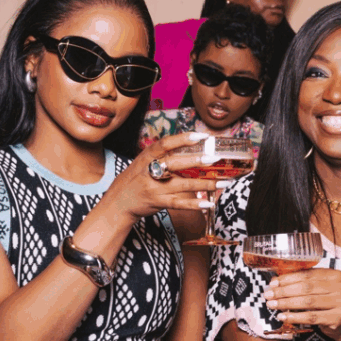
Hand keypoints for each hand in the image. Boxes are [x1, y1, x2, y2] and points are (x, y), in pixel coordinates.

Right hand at [97, 132, 221, 221]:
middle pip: (175, 163)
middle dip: (196, 160)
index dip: (183, 138)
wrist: (117, 203)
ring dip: (205, 184)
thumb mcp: (143, 163)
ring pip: (183, 185)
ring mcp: (154, 188)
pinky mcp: (157, 203)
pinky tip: (209, 203)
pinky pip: (179, 204)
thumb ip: (162, 156)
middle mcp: (149, 171)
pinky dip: (195, 204)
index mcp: (146, 157)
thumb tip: (188, 147)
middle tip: (214, 158)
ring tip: (223, 183)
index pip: (165, 144)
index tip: (202, 136)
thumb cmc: (135, 180)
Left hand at [264, 267, 340, 339]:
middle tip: (269, 295)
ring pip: (308, 302)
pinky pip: (311, 317)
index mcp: (334, 275)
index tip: (273, 283)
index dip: (288, 278)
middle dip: (284, 291)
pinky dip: (295, 317)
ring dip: (286, 303)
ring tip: (272, 305)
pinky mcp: (337, 318)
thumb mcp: (320, 289)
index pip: (307, 274)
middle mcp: (340, 287)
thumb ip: (303, 283)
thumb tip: (276, 282)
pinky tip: (283, 316)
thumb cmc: (328, 304)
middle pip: (306, 287)